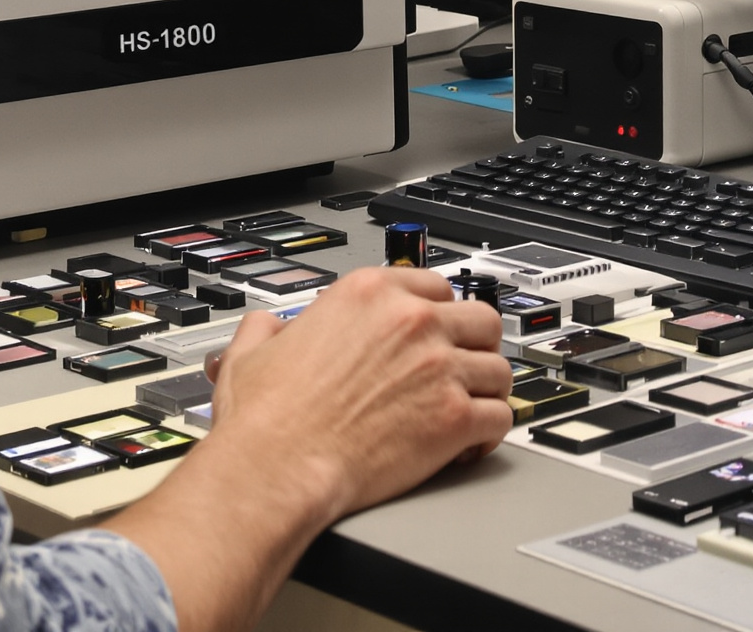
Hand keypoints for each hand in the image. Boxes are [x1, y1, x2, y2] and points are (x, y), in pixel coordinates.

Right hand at [106, 269, 509, 631]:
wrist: (277, 467)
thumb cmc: (265, 419)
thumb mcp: (252, 351)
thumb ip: (268, 328)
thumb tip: (268, 327)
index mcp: (369, 295)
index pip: (436, 286)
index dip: (439, 313)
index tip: (438, 331)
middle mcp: (411, 322)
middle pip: (481, 318)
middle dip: (476, 345)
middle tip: (465, 368)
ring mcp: (438, 368)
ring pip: (498, 368)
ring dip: (488, 390)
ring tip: (473, 407)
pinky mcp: (453, 417)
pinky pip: (500, 416)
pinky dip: (491, 432)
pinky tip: (473, 442)